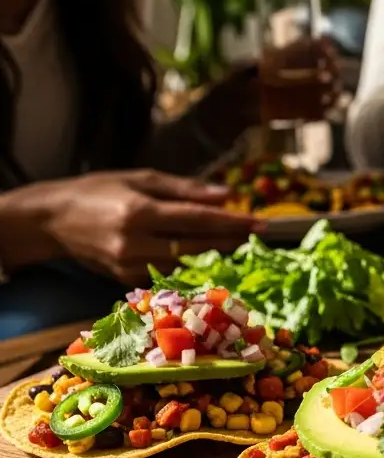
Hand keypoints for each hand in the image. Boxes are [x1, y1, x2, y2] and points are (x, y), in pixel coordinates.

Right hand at [36, 171, 262, 284]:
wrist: (49, 220)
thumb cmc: (97, 190)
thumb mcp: (140, 179)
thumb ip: (185, 189)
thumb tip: (227, 196)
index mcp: (139, 211)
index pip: (197, 219)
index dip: (232, 222)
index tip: (260, 222)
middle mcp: (134, 242)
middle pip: (196, 244)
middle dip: (229, 239)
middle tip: (255, 232)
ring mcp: (128, 264)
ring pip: (184, 261)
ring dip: (213, 251)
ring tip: (235, 240)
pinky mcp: (123, 278)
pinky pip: (166, 271)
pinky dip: (187, 261)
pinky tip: (204, 252)